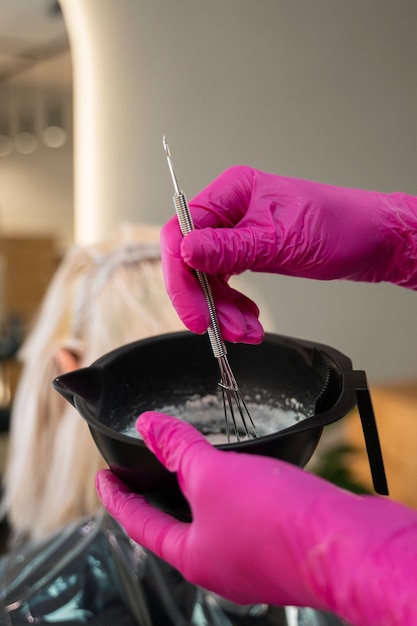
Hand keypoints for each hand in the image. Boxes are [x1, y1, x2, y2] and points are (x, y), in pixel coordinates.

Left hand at [96, 412, 416, 625]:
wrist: (349, 544)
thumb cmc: (280, 523)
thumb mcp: (214, 475)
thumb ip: (179, 449)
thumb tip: (150, 426)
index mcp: (194, 556)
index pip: (139, 524)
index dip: (117, 496)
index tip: (104, 478)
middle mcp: (221, 564)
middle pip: (178, 524)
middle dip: (161, 493)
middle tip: (147, 468)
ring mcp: (253, 558)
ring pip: (216, 519)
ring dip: (202, 490)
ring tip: (194, 463)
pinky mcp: (281, 544)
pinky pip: (248, 516)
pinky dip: (237, 492)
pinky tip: (247, 472)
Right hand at [160, 166, 416, 342]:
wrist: (372, 240)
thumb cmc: (340, 227)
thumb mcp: (282, 241)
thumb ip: (230, 249)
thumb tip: (186, 251)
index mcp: (232, 192)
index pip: (181, 232)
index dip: (181, 278)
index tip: (195, 314)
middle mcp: (229, 210)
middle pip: (191, 260)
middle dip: (206, 301)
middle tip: (222, 330)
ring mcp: (237, 232)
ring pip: (208, 278)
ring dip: (222, 311)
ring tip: (246, 331)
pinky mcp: (247, 252)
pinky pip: (226, 284)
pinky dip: (234, 307)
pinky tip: (249, 319)